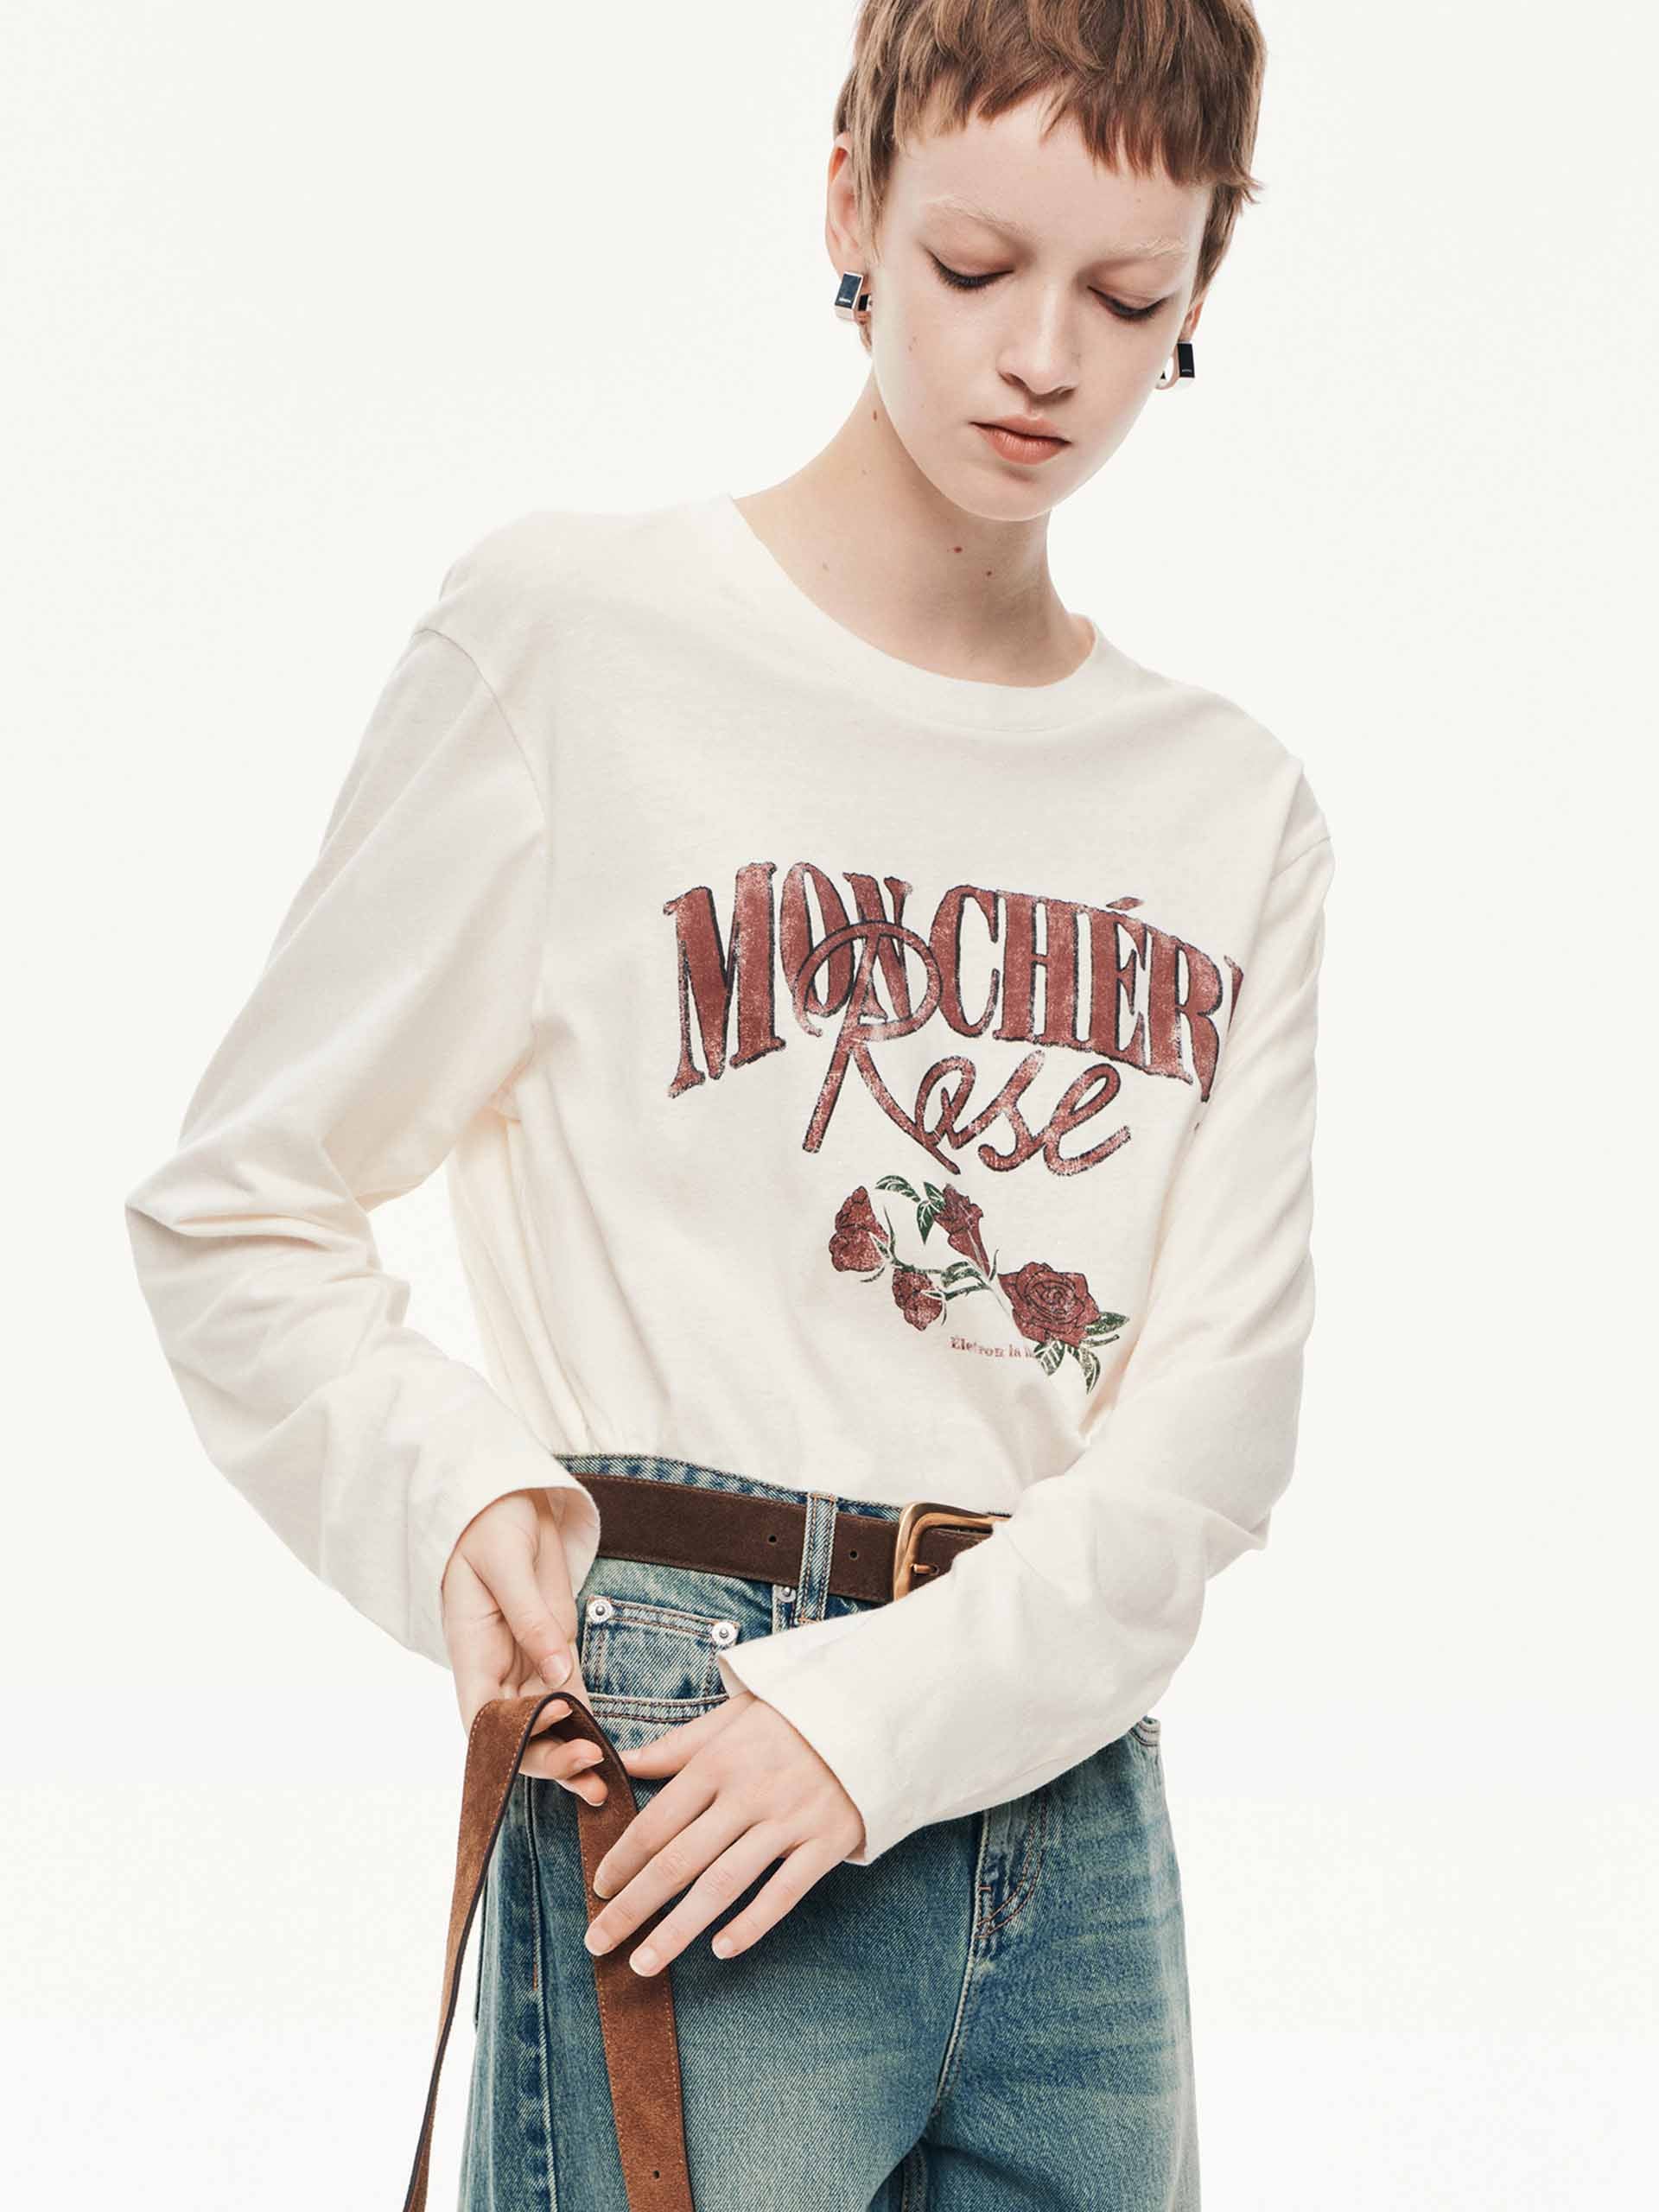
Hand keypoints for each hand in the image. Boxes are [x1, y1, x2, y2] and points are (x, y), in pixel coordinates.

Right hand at [439, 1486, 611, 1807]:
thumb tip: (556, 1671)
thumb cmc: (490, 1524)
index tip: (553, 1732)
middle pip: (515, 1731)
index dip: (511, 1739)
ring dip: (569, 1755)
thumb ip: (530, 1618)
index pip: (480, 1716)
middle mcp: (495, 1667)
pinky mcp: (553, 1649)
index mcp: (471, 1650)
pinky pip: (569, 1696)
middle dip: (548, 1758)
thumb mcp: (506, 1564)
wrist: (505, 1499)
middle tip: (590, 1770)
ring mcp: (525, 1662)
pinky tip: (606, 1751)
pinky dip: (585, 1724)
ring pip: (545, 1723)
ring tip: (603, 1784)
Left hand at [581, 1685, 866, 1976]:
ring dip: (678, 1929)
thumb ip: (678, 1746)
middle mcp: (748, 1794)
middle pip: (678, 1860)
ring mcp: (788, 1821)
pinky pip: (783, 1893)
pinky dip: (751, 1924)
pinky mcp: (825, 1842)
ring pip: (723, 1885)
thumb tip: (623, 1761)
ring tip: (645, 1964)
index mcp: (718, 1762)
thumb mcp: (732, 1716)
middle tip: (599, 1942)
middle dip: (633, 1907)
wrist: (874, 1709)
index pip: (657, 1820)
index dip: (622, 1860)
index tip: (598, 1889)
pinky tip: (720, 1949)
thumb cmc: (794, 1715)